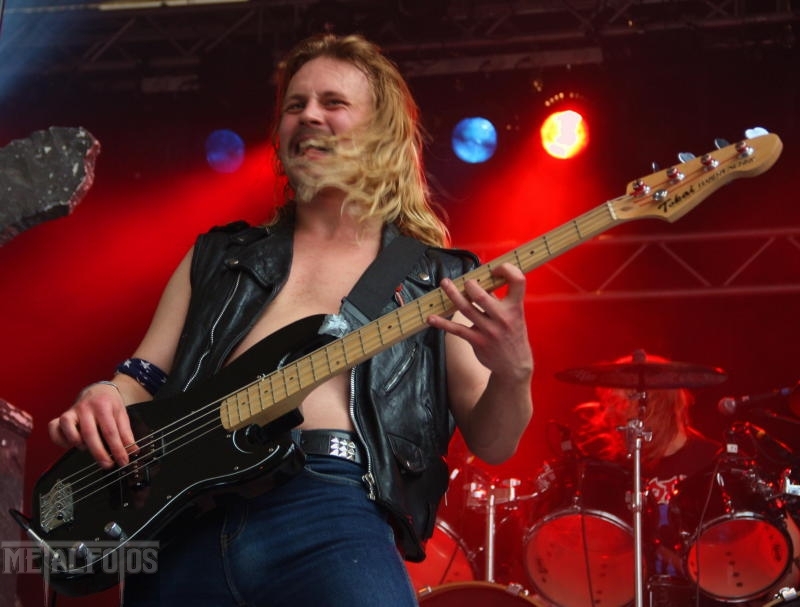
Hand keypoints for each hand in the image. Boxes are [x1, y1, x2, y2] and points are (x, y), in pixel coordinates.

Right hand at [47, 382, 136, 468]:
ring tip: (86, 448)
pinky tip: (71, 444)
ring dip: (77, 442)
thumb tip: (133, 452)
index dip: (117, 448)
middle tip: (107, 465)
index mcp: (103, 406)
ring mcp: (71, 411)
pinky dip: (59, 439)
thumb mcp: (122, 415)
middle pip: (89, 433)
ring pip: (68, 427)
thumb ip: (126, 433)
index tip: (123, 461)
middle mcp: (85, 408)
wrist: (98, 390)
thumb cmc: (110, 405)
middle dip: (99, 453)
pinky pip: (53, 428)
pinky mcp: (61, 416)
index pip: (110, 431)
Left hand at [428, 262, 531, 377]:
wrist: (514, 365)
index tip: (496, 269)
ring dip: (453, 295)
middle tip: (465, 281)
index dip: (507, 270)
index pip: (518, 281)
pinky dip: (442, 323)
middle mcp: (503, 318)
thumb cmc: (513, 335)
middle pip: (481, 296)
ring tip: (445, 283)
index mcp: (515, 308)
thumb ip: (500, 300)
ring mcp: (489, 330)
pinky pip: (456, 330)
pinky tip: (431, 318)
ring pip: (466, 309)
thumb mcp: (515, 316)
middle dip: (470, 285)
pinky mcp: (477, 341)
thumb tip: (482, 282)